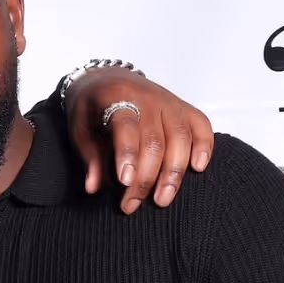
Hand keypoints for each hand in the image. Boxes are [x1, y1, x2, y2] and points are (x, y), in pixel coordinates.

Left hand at [63, 68, 214, 213]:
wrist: (108, 79)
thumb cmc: (92, 107)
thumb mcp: (80, 128)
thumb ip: (89, 156)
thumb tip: (93, 187)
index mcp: (116, 97)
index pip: (127, 126)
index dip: (127, 154)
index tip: (124, 182)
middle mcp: (147, 98)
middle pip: (154, 140)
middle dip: (145, 177)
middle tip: (132, 203)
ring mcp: (169, 102)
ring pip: (180, 138)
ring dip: (173, 173)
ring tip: (162, 199)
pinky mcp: (184, 107)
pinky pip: (201, 125)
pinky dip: (204, 146)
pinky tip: (197, 168)